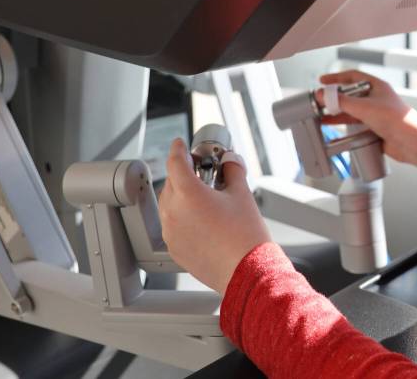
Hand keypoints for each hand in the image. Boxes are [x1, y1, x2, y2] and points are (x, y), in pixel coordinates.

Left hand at [157, 138, 271, 293]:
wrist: (247, 271)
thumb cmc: (246, 236)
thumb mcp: (241, 194)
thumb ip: (233, 171)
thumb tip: (230, 162)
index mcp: (189, 194)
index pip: (175, 162)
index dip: (178, 149)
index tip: (180, 144)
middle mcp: (174, 212)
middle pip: (171, 182)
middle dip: (184, 174)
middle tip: (203, 172)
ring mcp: (171, 232)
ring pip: (169, 204)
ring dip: (182, 196)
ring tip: (205, 198)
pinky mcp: (175, 248)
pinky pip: (172, 224)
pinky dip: (182, 216)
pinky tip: (203, 219)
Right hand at [318, 70, 416, 169]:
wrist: (411, 142)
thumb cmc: (395, 119)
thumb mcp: (363, 107)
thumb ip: (340, 101)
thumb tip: (323, 95)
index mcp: (377, 87)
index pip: (353, 77)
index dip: (337, 78)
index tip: (323, 81)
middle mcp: (376, 99)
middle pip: (351, 95)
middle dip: (335, 99)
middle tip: (320, 102)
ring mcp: (376, 114)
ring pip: (352, 112)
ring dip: (337, 114)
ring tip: (321, 117)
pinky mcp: (376, 129)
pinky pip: (357, 126)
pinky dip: (345, 127)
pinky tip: (335, 131)